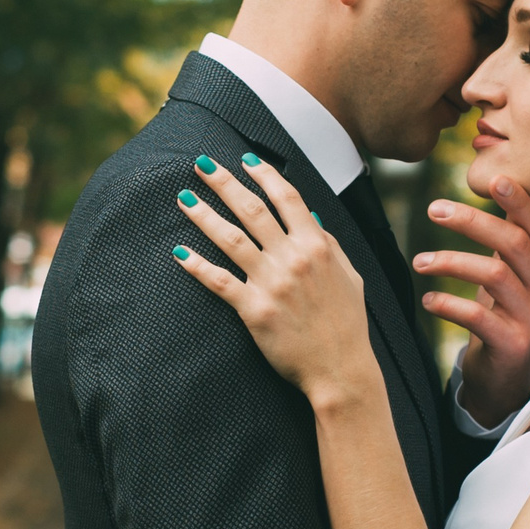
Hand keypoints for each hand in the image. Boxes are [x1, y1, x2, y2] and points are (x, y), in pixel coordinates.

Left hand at [171, 153, 380, 409]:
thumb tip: (311, 217)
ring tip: (184, 198)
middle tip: (202, 163)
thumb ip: (330, 244)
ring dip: (204, 215)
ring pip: (230, 239)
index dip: (264, 175)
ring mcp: (272, 283)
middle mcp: (292, 258)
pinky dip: (197, 265)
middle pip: (252, 210)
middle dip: (224, 183)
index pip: (287, 198)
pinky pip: (219, 281)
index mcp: (317, 245)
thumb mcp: (350, 276)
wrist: (340, 368)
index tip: (245, 160)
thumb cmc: (347, 323)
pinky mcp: (254, 310)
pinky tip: (179, 252)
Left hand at [412, 176, 529, 426]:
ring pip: (495, 275)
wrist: (504, 383)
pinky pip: (479, 317)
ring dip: (451, 261)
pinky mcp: (511, 345)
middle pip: (513, 243)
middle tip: (434, 208)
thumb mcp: (507, 277)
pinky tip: (428, 300)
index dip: (519, 201)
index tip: (493, 178)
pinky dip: (449, 305)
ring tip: (419, 261)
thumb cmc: (501, 319)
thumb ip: (505, 241)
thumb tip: (495, 187)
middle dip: (473, 221)